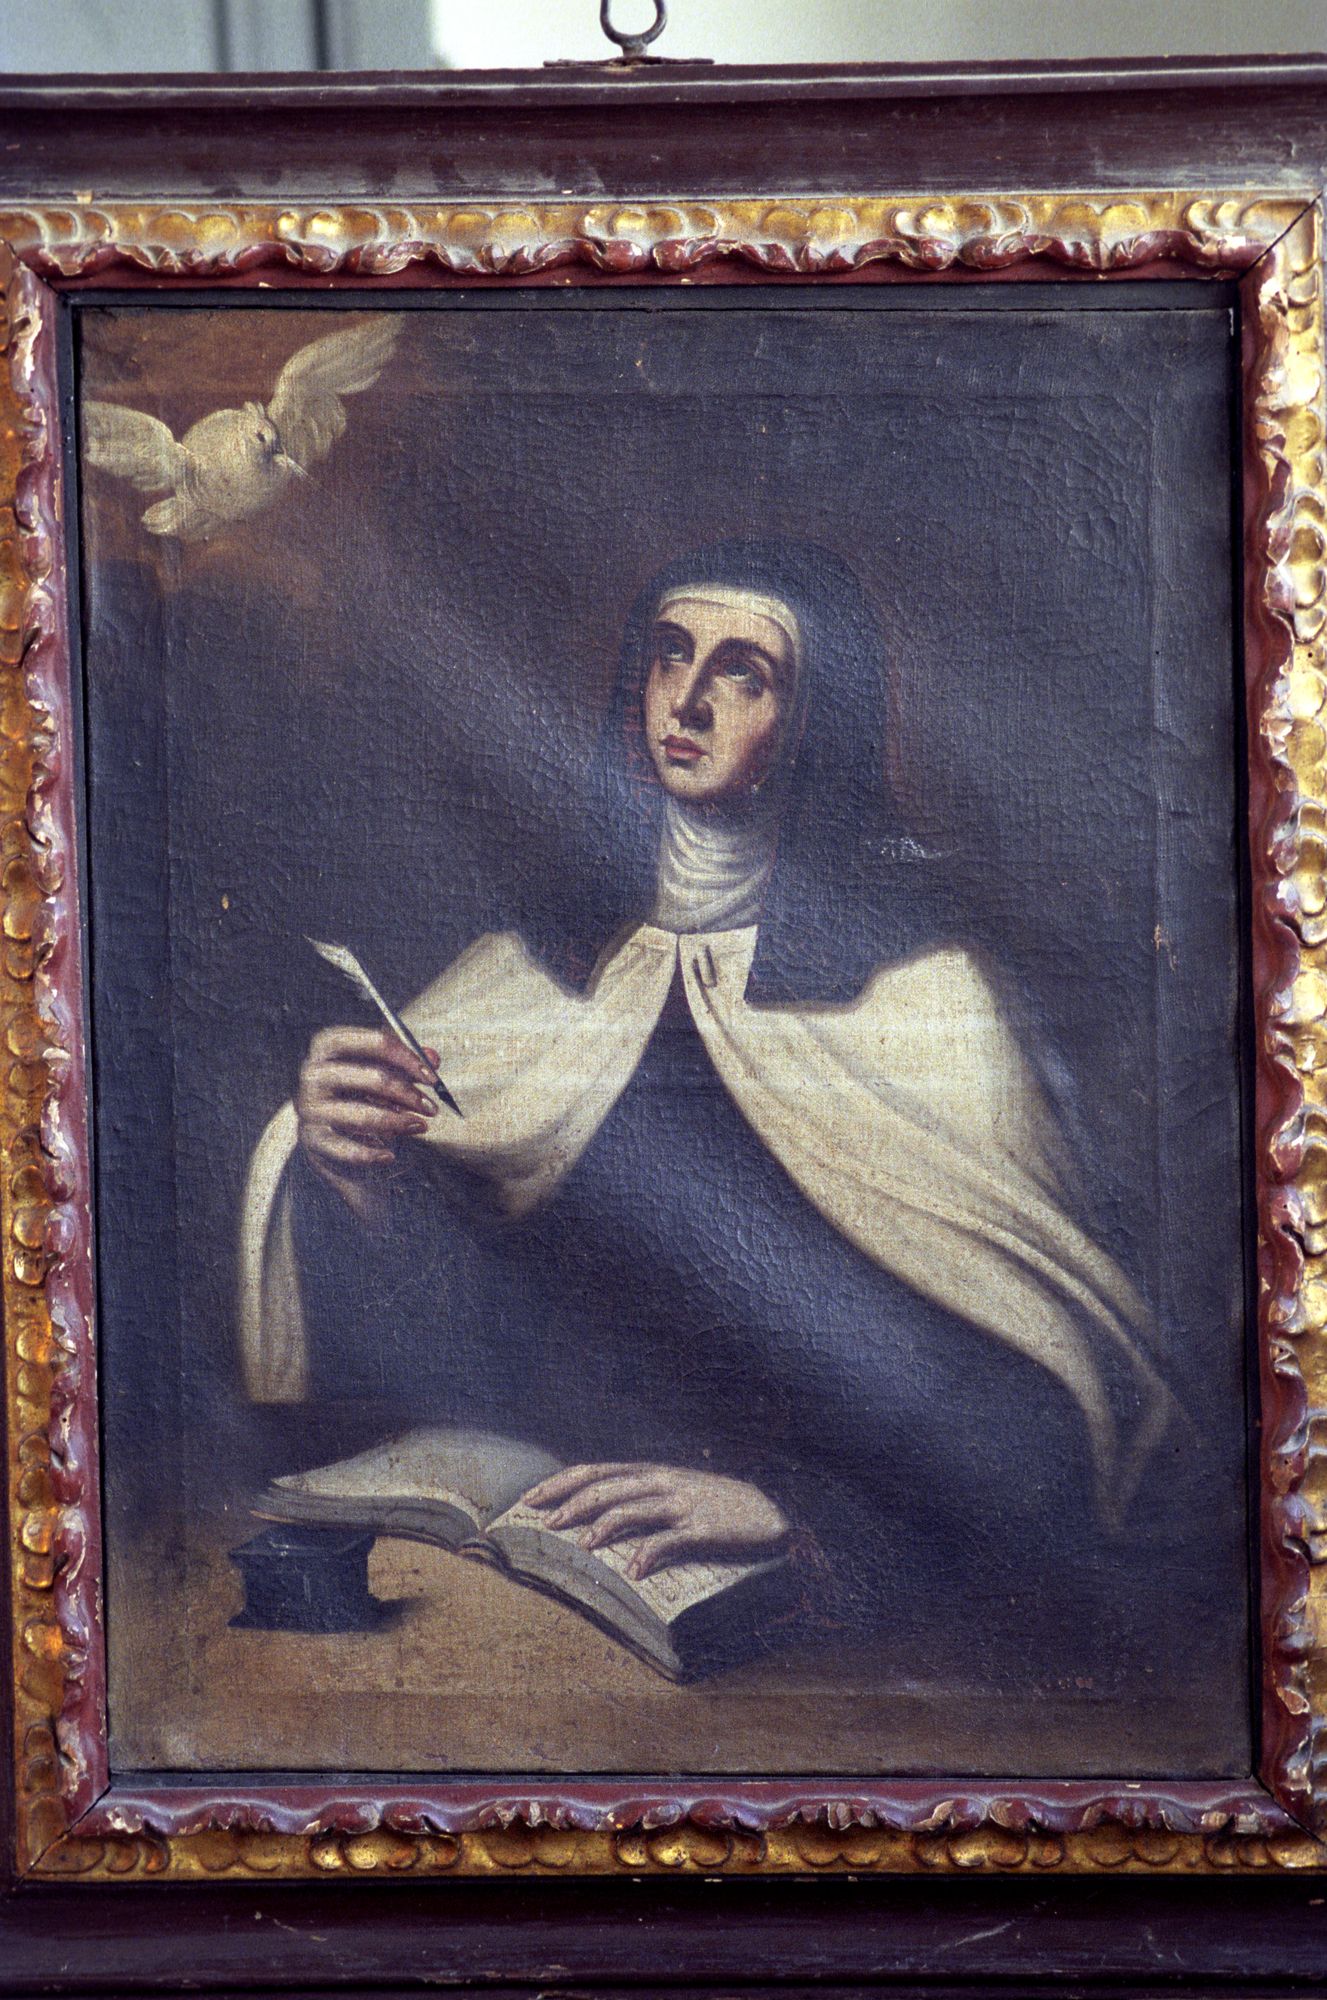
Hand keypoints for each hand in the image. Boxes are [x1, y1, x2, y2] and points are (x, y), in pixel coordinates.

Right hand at [296, 1026, 438, 1216]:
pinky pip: (348, 1149)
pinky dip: (372, 1155)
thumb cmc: (359, 1092)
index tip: (432, 1077)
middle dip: (407, 1094)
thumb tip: (432, 1059)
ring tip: (420, 1126)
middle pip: (372, 1077)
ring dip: (397, 1121)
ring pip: (362, 1115)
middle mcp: (314, 1073)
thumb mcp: (382, 1070)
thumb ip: (408, 1063)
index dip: (408, 1058)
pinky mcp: (313, 1139)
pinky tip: (389, 1156)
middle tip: (431, 1108)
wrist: (329, 1130)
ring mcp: (311, 1107)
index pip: (375, 1042)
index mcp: (329, 1045)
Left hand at [523, 1461, 788, 1579]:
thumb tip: (594, 1516)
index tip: (531, 1499)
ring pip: (631, 1509)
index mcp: (652, 1472)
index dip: (561, 1482)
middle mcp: (662, 1482)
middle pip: (606, 1488)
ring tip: (583, 1548)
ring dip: (602, 1528)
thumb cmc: (716, 1506)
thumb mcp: (676, 1492)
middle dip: (570, 1505)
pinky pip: (670, 1541)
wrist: (771, 1511)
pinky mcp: (703, 1528)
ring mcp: (682, 1504)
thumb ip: (641, 1497)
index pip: (596, 1470)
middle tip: (543, 1525)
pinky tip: (634, 1573)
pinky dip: (648, 1556)